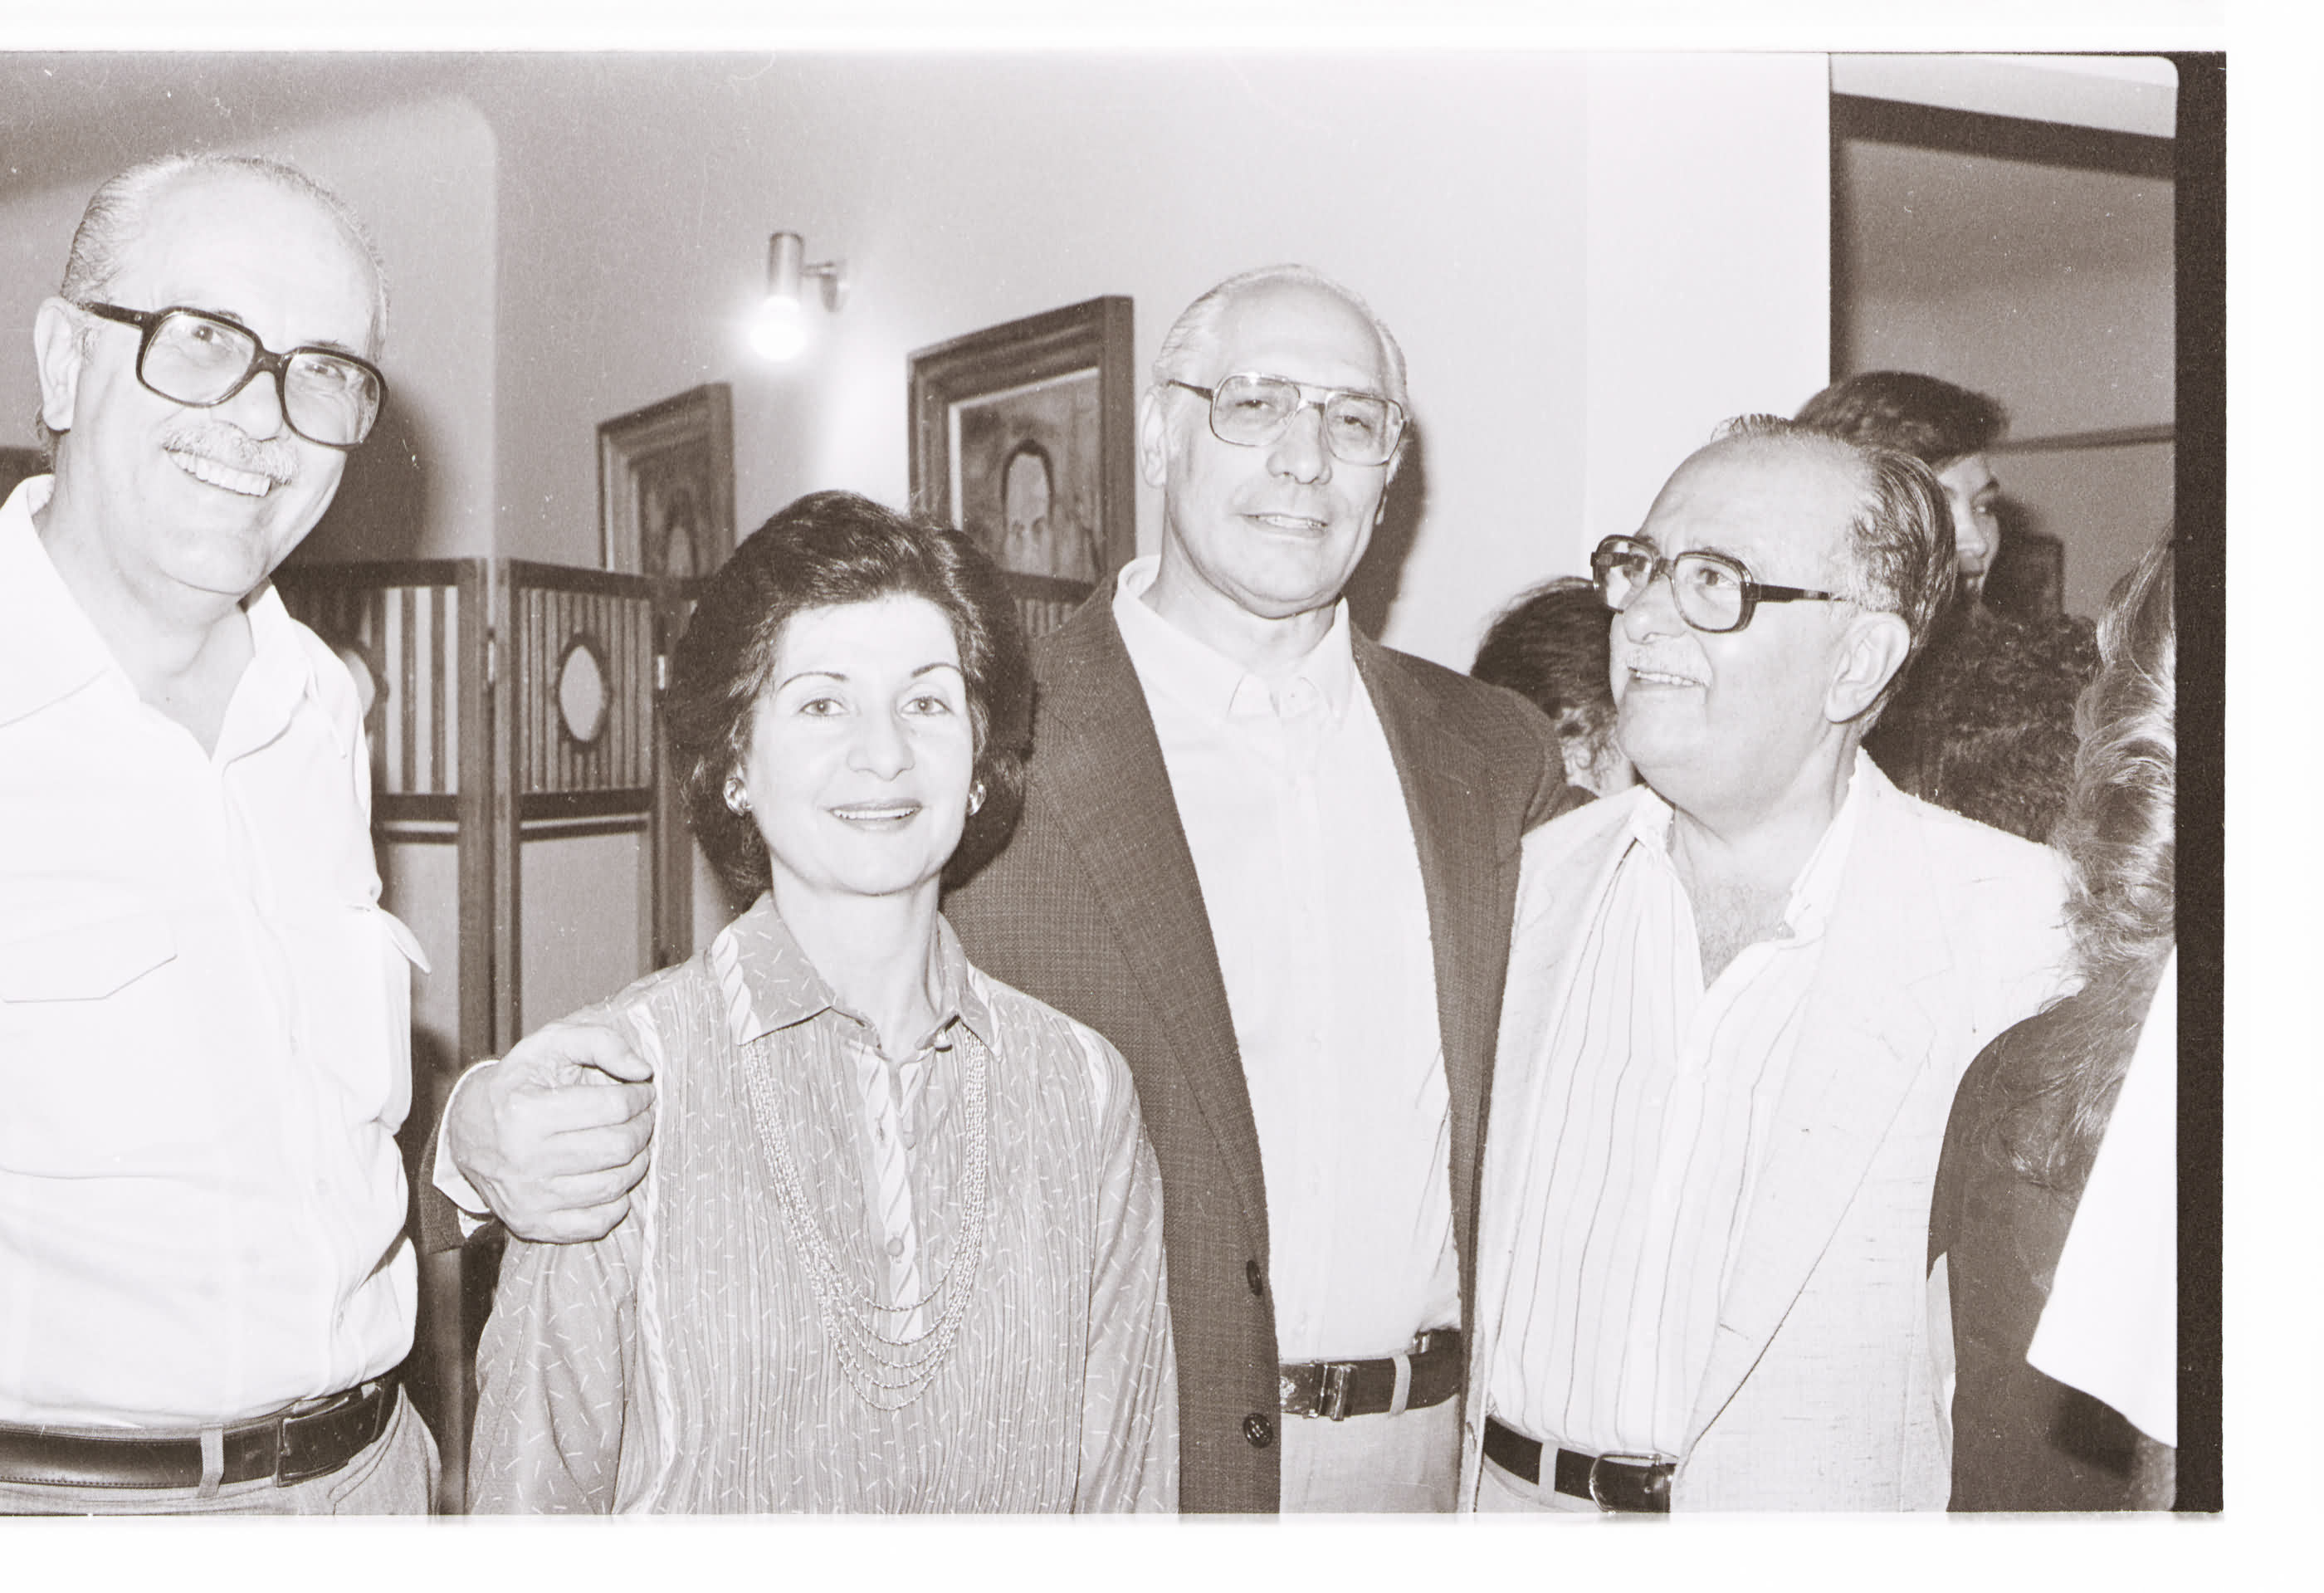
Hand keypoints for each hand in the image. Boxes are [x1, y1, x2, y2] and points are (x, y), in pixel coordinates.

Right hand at [447, 1017, 655, 1242]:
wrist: (466, 1132)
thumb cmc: (518, 1083)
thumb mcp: (550, 1044)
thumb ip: (600, 1042)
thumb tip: (643, 1071)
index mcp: (526, 1112)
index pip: (614, 1108)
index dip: (639, 1097)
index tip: (641, 1092)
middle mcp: (524, 1159)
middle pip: (618, 1148)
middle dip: (643, 1128)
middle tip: (643, 1117)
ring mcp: (527, 1198)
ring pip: (614, 1186)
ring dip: (637, 1162)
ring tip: (632, 1143)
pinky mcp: (531, 1225)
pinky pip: (597, 1222)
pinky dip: (618, 1200)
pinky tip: (613, 1176)